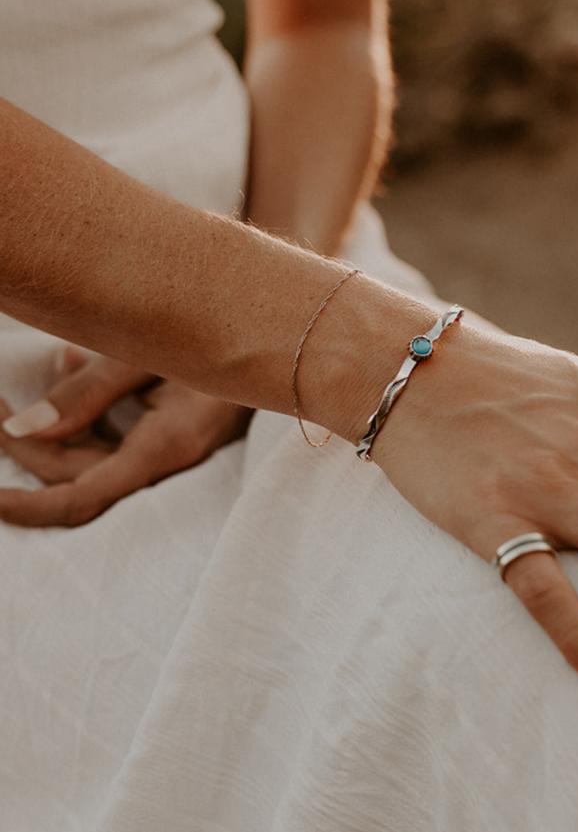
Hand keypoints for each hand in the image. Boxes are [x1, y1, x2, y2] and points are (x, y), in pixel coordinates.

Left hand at [0, 346, 250, 525]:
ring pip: (89, 453)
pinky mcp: (165, 430)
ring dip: (51, 423)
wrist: (280, 347)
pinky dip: (82, 407)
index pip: (85, 496)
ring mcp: (163, 446)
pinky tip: (72, 362)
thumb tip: (24, 429)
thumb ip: (88, 391)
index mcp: (163, 446)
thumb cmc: (221, 342)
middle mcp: (161, 456)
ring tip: (31, 372)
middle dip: (25, 442)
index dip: (33, 508)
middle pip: (76, 471)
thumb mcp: (149, 356)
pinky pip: (109, 434)